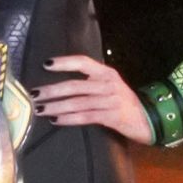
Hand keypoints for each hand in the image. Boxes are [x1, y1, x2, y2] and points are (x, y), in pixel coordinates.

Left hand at [29, 55, 153, 143]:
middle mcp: (108, 84)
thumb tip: (61, 86)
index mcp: (107, 73)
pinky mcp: (111, 117)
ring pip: (77, 102)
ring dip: (55, 106)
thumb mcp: (111, 87)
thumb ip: (92, 82)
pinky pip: (85, 117)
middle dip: (51, 90)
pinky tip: (55, 120)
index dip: (64, 63)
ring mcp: (110, 100)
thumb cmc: (124, 103)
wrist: (149, 119)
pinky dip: (68, 119)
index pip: (83, 62)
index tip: (46, 64)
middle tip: (33, 94)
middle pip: (75, 85)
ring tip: (39, 109)